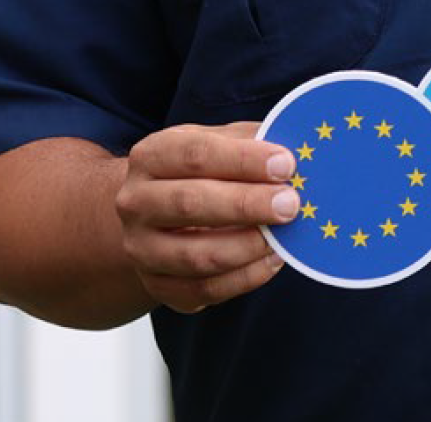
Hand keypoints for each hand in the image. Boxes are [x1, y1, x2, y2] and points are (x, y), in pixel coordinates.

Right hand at [114, 122, 299, 313]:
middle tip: (289, 204)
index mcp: (151, 155)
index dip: (244, 159)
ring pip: (196, 256)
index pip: (197, 154)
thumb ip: (249, 141)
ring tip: (282, 237)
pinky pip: (203, 290)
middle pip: (190, 203)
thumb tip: (295, 148)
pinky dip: (243, 278)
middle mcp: (135, 202)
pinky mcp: (157, 286)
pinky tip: (271, 260)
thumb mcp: (215, 142)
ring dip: (246, 247)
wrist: (151, 213)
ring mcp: (141, 249)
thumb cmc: (195, 171)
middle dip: (246, 204)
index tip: (286, 165)